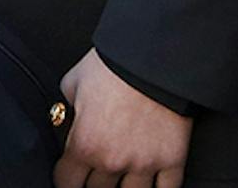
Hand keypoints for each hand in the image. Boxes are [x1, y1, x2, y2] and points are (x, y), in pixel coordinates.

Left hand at [54, 49, 192, 187]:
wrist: (153, 61)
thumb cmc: (111, 68)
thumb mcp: (73, 82)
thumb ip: (68, 107)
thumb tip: (68, 116)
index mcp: (84, 145)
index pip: (67, 181)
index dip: (65, 179)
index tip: (68, 176)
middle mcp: (112, 162)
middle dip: (93, 183)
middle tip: (94, 173)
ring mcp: (144, 165)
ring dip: (123, 187)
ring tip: (120, 177)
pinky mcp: (172, 161)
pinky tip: (150, 184)